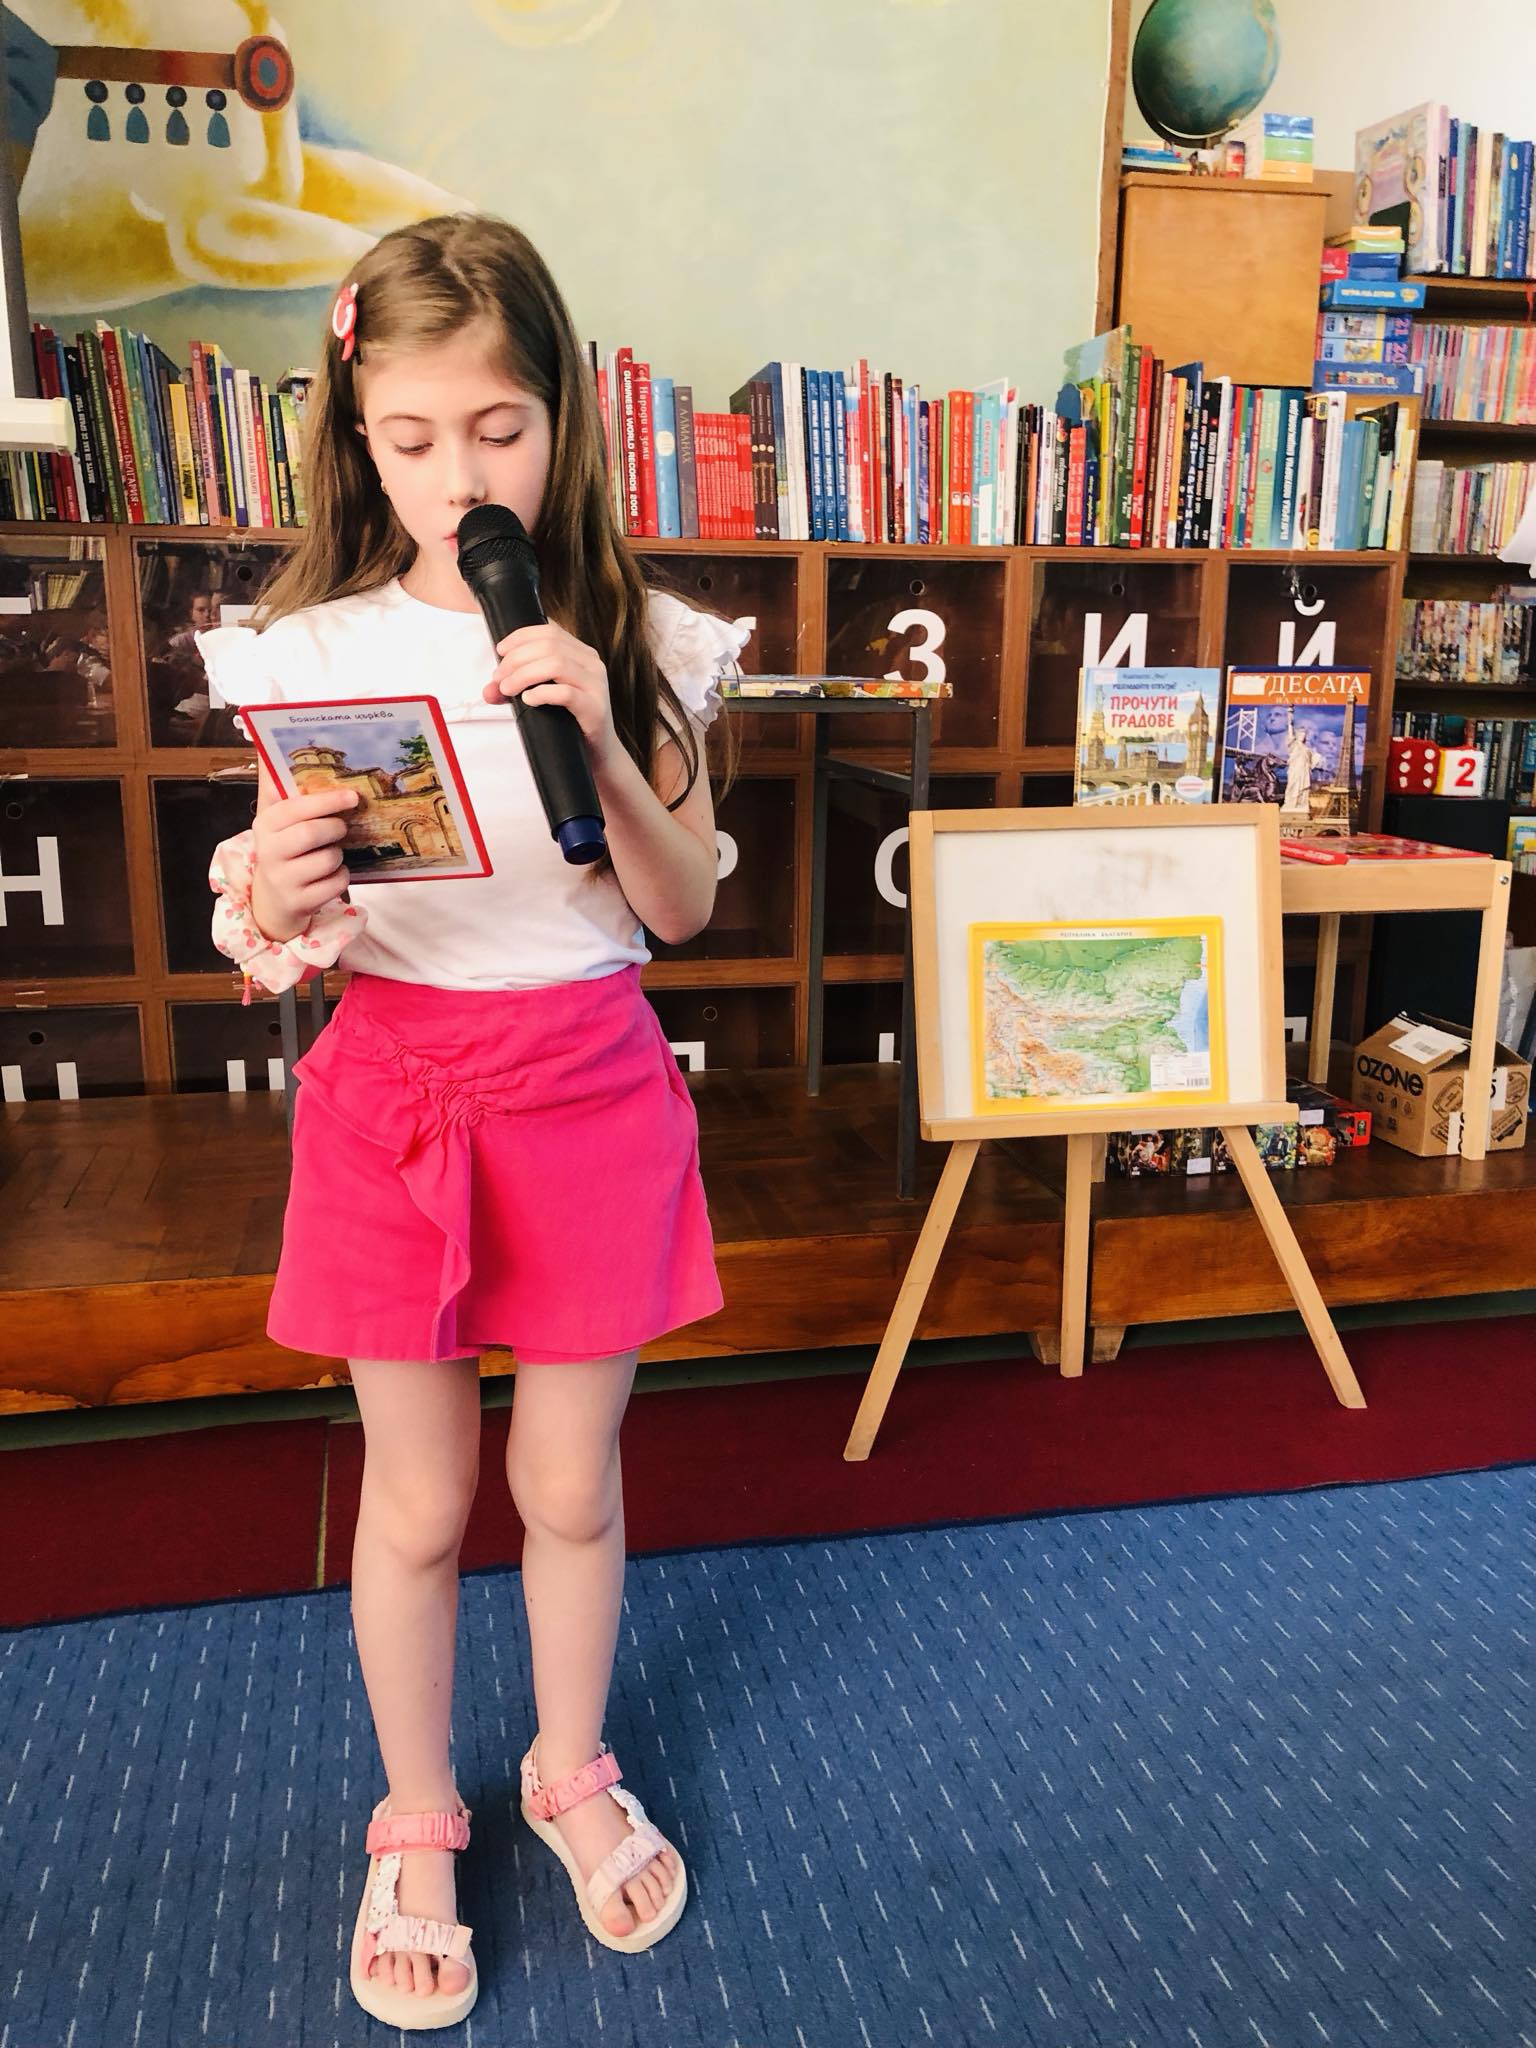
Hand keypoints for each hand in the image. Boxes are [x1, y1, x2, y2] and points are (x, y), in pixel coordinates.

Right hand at [250, 786, 358, 942]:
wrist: (274, 899)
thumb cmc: (283, 849)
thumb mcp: (276, 818)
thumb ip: (276, 783)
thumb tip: (262, 740)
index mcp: (265, 824)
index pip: (295, 807)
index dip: (326, 800)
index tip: (351, 796)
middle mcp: (268, 851)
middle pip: (312, 833)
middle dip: (335, 828)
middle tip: (342, 827)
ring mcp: (282, 879)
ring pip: (329, 859)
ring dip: (338, 855)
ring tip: (330, 854)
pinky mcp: (299, 901)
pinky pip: (336, 883)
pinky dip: (341, 877)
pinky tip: (330, 875)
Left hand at [481, 623, 616, 771]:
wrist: (597, 752)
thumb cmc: (569, 720)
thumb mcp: (542, 696)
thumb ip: (516, 688)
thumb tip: (489, 690)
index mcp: (581, 653)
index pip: (549, 630)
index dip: (521, 637)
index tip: (500, 651)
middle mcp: (592, 664)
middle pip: (549, 645)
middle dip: (516, 659)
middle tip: (499, 677)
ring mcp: (596, 685)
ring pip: (556, 664)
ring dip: (524, 674)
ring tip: (508, 689)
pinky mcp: (595, 708)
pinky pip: (565, 694)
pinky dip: (541, 693)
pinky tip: (528, 700)